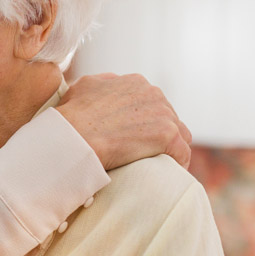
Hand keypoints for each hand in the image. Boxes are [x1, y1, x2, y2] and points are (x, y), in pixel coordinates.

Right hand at [57, 73, 191, 169]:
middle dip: (158, 134)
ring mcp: (163, 113)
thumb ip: (103, 84)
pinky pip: (182, 153)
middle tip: (145, 152)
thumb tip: (108, 86)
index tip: (136, 135)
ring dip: (170, 148)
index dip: (146, 120)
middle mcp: (153, 93)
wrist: (73, 136)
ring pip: (180, 134)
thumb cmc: (72, 115)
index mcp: (135, 82)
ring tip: (158, 164)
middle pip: (168, 117)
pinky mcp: (168, 134)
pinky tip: (167, 173)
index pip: (152, 102)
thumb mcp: (84, 86)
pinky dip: (176, 163)